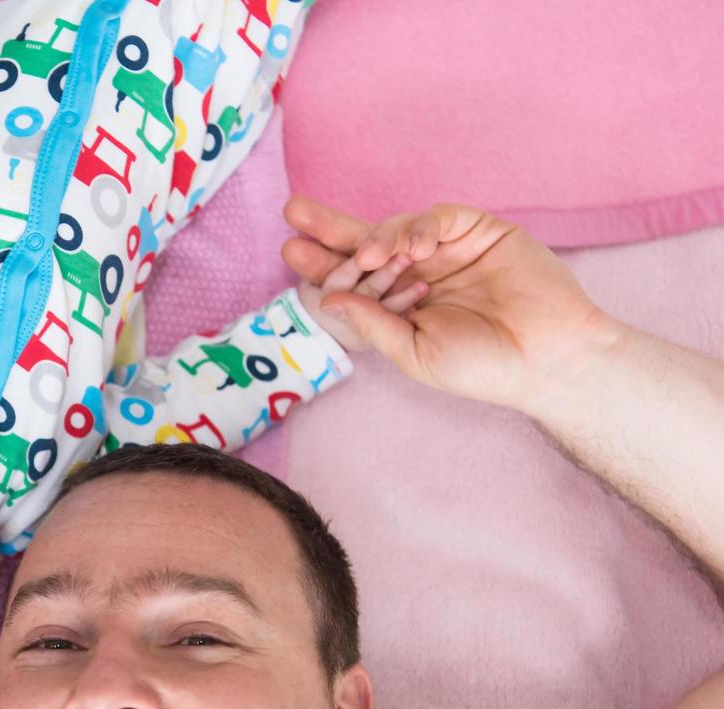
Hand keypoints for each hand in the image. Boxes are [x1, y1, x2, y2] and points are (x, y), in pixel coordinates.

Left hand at [282, 197, 615, 411]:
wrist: (547, 359)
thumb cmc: (483, 367)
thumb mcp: (413, 352)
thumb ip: (373, 325)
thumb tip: (328, 299)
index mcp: (401, 303)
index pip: (354, 278)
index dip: (323, 264)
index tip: (290, 250)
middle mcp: (421, 273)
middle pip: (366, 243)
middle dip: (331, 228)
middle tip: (294, 212)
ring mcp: (450, 250)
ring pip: (398, 228)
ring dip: (379, 238)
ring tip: (370, 257)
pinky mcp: (480, 231)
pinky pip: (440, 217)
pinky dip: (421, 226)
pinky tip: (414, 246)